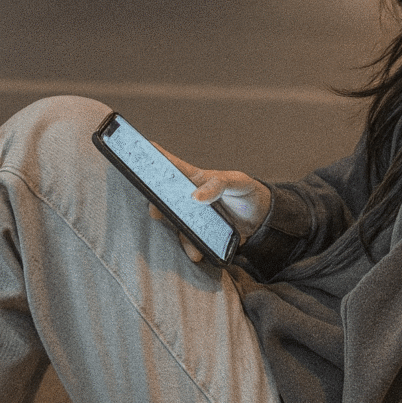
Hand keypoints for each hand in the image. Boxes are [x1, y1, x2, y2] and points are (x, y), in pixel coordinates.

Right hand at [147, 144, 270, 262]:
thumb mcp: (237, 182)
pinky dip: (191, 247)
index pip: (173, 166)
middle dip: (157, 205)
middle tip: (156, 212)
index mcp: (196, 178)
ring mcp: (193, 215)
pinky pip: (188, 240)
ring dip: (177, 233)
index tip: (141, 149)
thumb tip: (195, 197)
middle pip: (164, 198)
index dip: (156, 156)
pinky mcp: (199, 233)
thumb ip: (218, 185)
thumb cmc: (245, 191)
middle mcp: (189, 196)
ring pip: (174, 222)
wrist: (261, 219)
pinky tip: (197, 253)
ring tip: (188, 243)